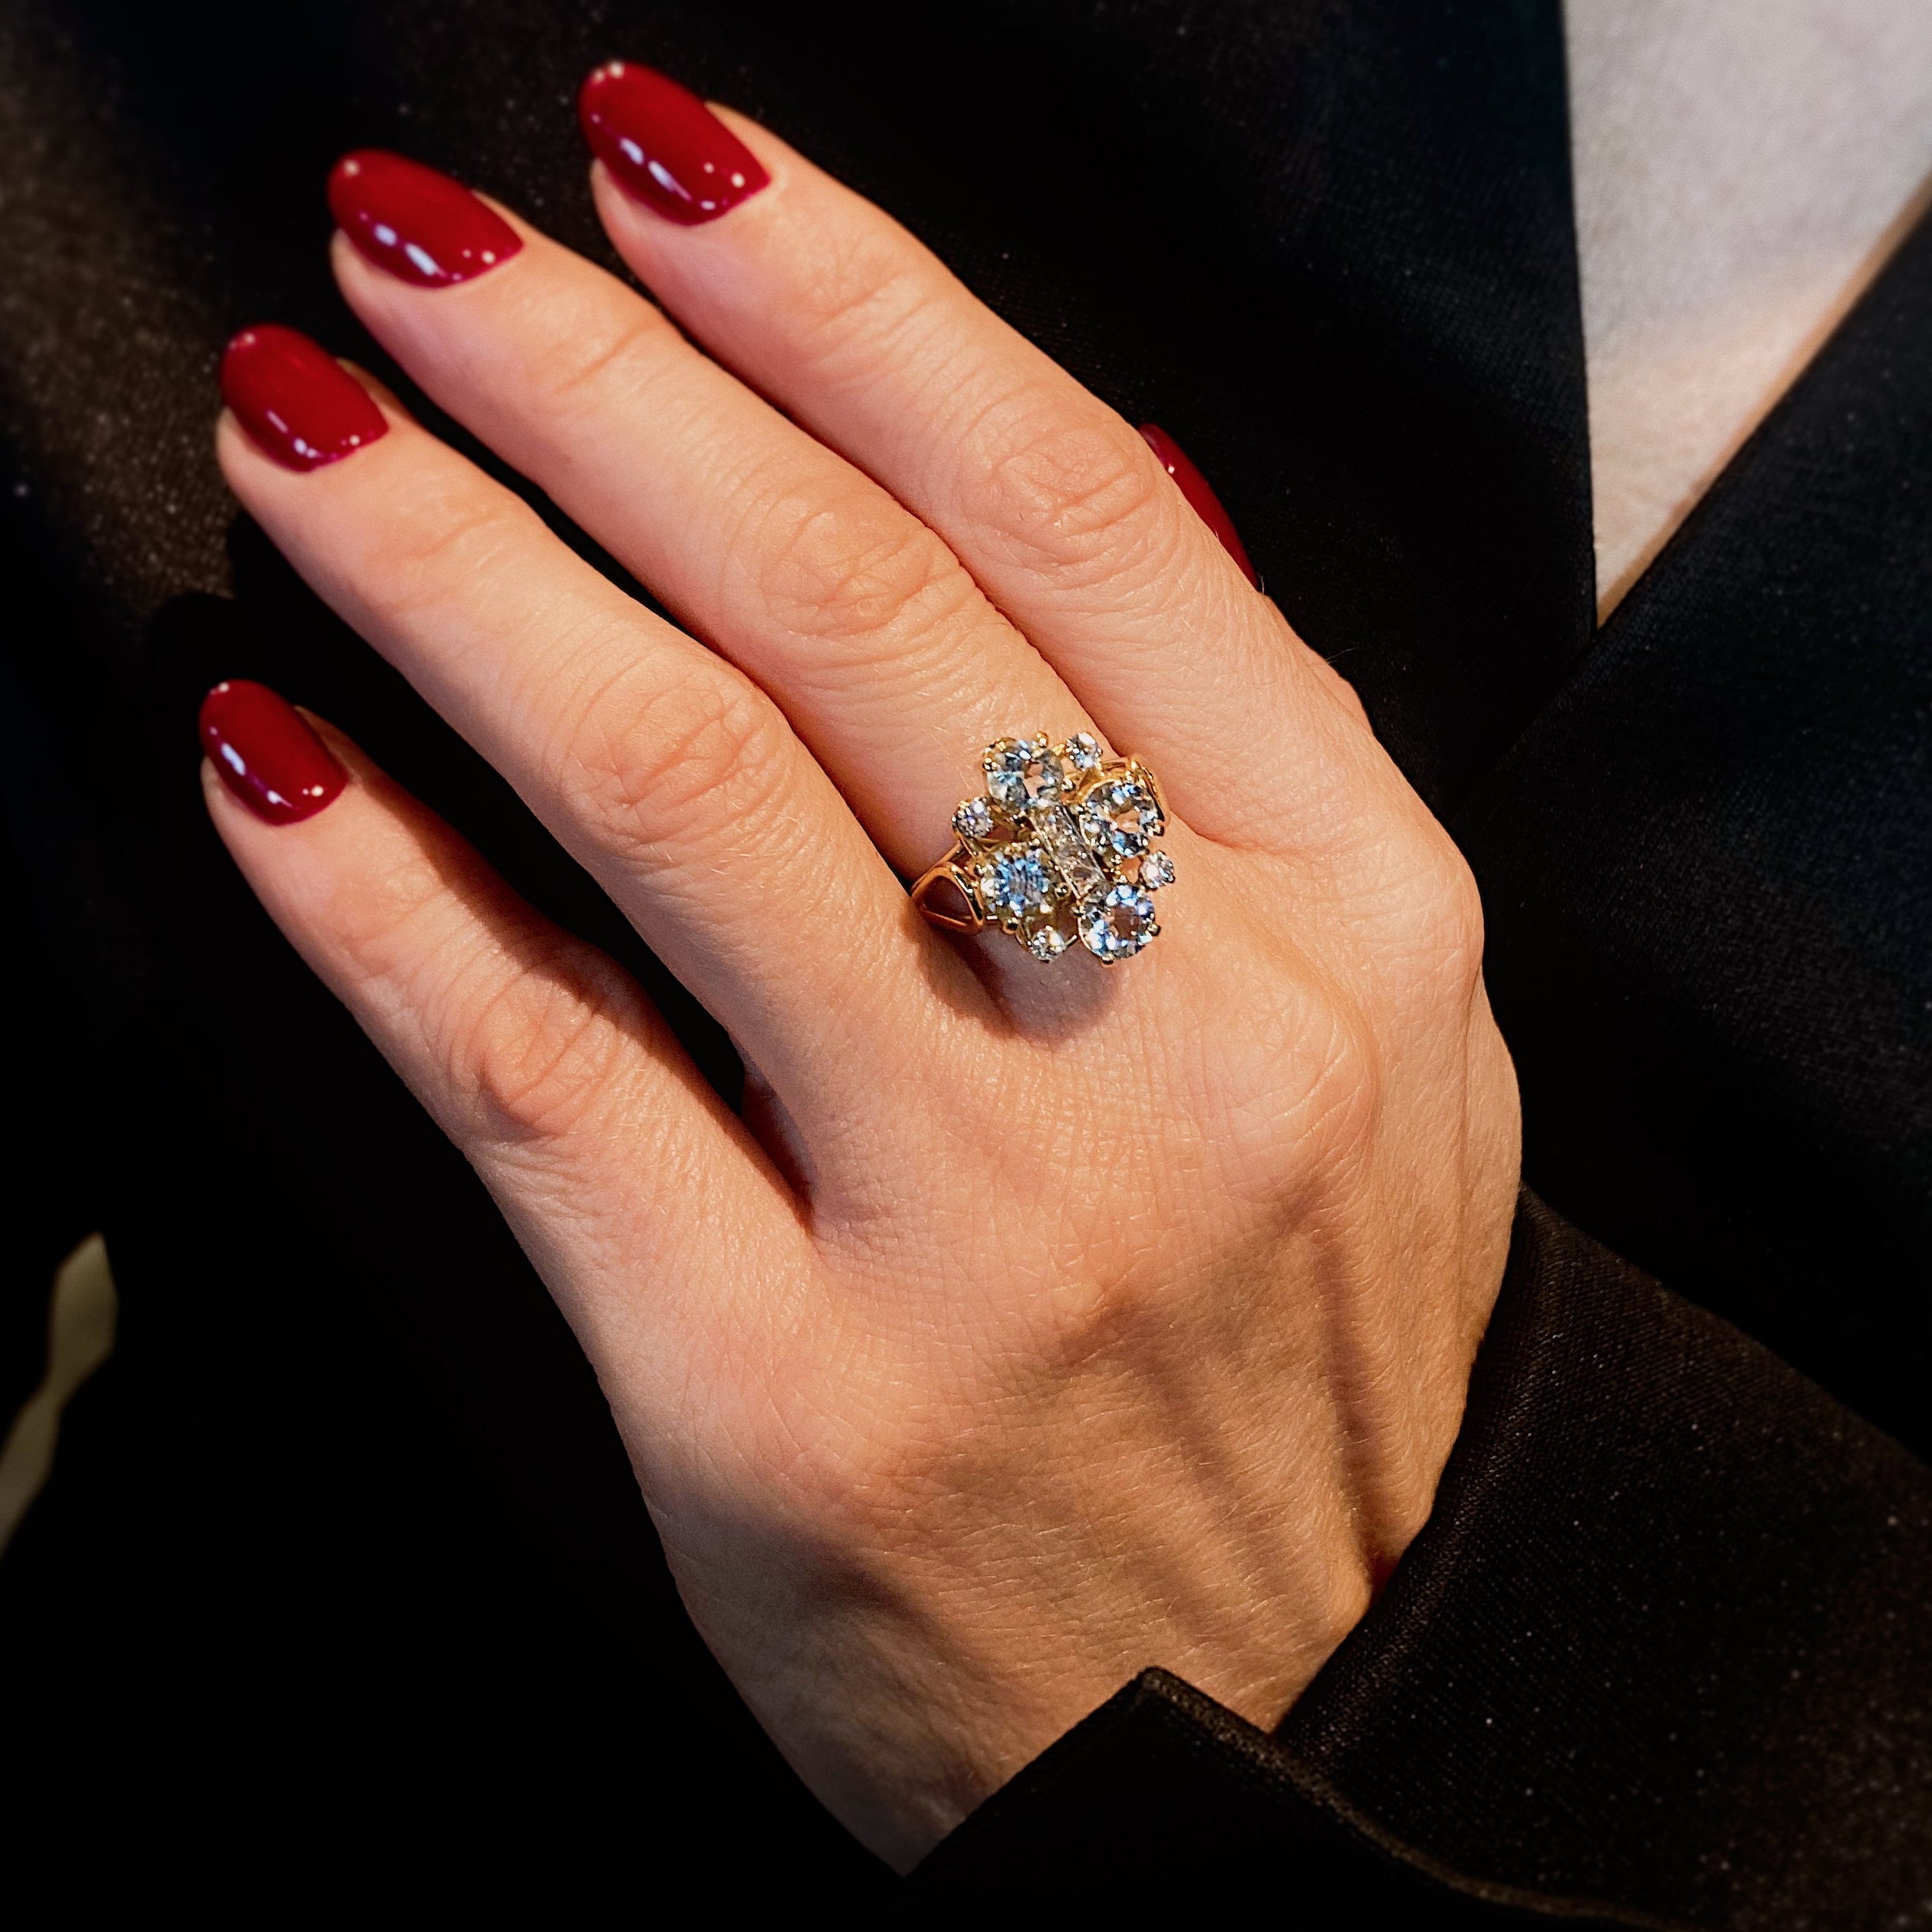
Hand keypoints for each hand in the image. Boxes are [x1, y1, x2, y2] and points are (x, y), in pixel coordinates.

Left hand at [201, 70, 1519, 1868]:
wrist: (1321, 1721)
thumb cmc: (1313, 1346)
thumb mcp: (1382, 1035)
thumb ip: (1231, 762)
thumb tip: (1057, 471)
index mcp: (1357, 919)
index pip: (1077, 516)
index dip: (851, 304)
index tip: (669, 171)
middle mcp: (1189, 1044)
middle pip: (855, 620)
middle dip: (604, 388)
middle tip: (428, 246)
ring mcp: (986, 1233)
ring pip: (672, 805)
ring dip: (452, 577)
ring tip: (305, 433)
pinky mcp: (779, 1405)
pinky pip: (532, 1080)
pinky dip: (373, 893)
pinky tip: (264, 759)